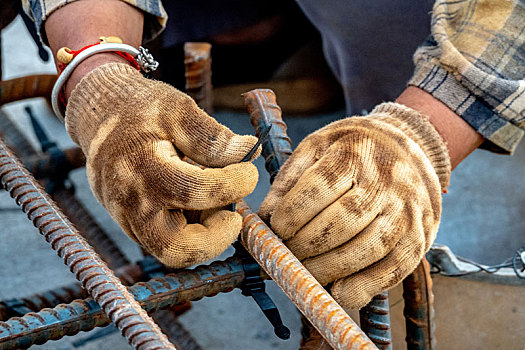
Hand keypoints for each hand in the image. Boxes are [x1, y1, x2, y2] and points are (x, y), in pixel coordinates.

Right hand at [66, 62, 259, 266]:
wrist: (99, 118)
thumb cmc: (140, 110)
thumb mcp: (177, 110)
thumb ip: (212, 136)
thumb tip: (251, 150)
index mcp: (142, 167)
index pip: (195, 191)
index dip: (233, 184)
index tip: (249, 171)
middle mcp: (130, 202)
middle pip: (177, 249)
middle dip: (217, 237)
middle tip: (234, 213)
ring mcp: (126, 219)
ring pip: (173, 253)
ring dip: (204, 236)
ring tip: (216, 202)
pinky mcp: (131, 226)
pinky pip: (165, 242)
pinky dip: (190, 231)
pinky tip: (199, 205)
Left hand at [259, 102, 449, 308]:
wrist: (411, 153)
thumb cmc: (353, 153)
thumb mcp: (317, 148)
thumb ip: (289, 180)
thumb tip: (263, 219)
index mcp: (354, 153)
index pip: (320, 186)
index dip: (292, 213)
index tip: (276, 229)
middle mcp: (385, 182)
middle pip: (343, 220)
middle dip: (306, 244)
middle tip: (287, 254)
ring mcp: (406, 212)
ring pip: (368, 248)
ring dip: (329, 269)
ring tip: (304, 273)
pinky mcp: (419, 238)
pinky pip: (393, 270)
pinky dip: (363, 287)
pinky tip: (337, 292)